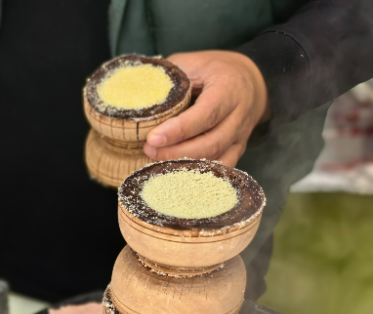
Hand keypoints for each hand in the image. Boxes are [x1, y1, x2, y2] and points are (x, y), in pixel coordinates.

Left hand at [143, 51, 269, 166]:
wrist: (251, 79)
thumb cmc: (214, 70)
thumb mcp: (193, 63)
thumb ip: (171, 78)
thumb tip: (137, 96)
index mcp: (229, 89)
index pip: (205, 114)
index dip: (179, 130)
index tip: (152, 139)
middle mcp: (239, 115)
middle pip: (210, 143)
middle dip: (176, 152)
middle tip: (148, 151)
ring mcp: (240, 136)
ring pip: (216, 159)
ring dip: (185, 166)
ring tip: (156, 162)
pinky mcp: (238, 149)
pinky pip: (221, 168)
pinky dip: (198, 175)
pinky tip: (175, 175)